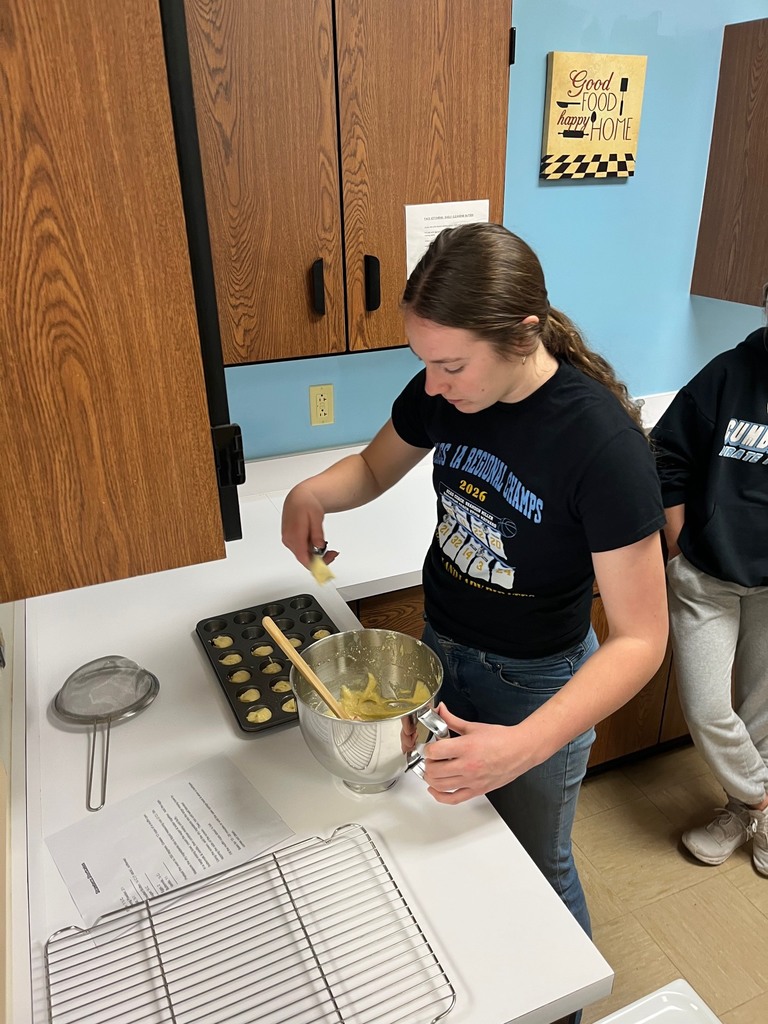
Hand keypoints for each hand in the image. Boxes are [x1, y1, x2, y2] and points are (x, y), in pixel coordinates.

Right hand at [281, 484, 338, 567]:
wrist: (298, 498)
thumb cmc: (306, 504)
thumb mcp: (316, 516)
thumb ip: (317, 532)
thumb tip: (319, 546)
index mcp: (294, 534)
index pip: (303, 557)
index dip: (314, 566)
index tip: (324, 570)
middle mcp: (289, 540)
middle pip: (304, 558)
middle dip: (319, 560)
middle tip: (333, 554)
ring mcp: (289, 541)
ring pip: (303, 556)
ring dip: (316, 556)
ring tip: (328, 548)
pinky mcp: (291, 541)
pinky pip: (302, 551)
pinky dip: (312, 551)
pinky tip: (319, 545)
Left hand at [422, 704, 536, 803]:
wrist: (521, 750)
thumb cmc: (501, 739)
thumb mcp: (474, 726)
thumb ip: (452, 720)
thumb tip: (440, 710)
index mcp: (466, 747)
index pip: (435, 751)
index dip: (428, 749)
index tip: (429, 747)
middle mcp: (468, 765)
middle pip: (435, 770)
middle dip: (428, 763)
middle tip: (430, 759)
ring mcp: (472, 780)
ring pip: (440, 785)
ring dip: (430, 778)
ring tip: (431, 771)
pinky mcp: (477, 790)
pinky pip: (453, 799)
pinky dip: (440, 796)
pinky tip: (435, 789)